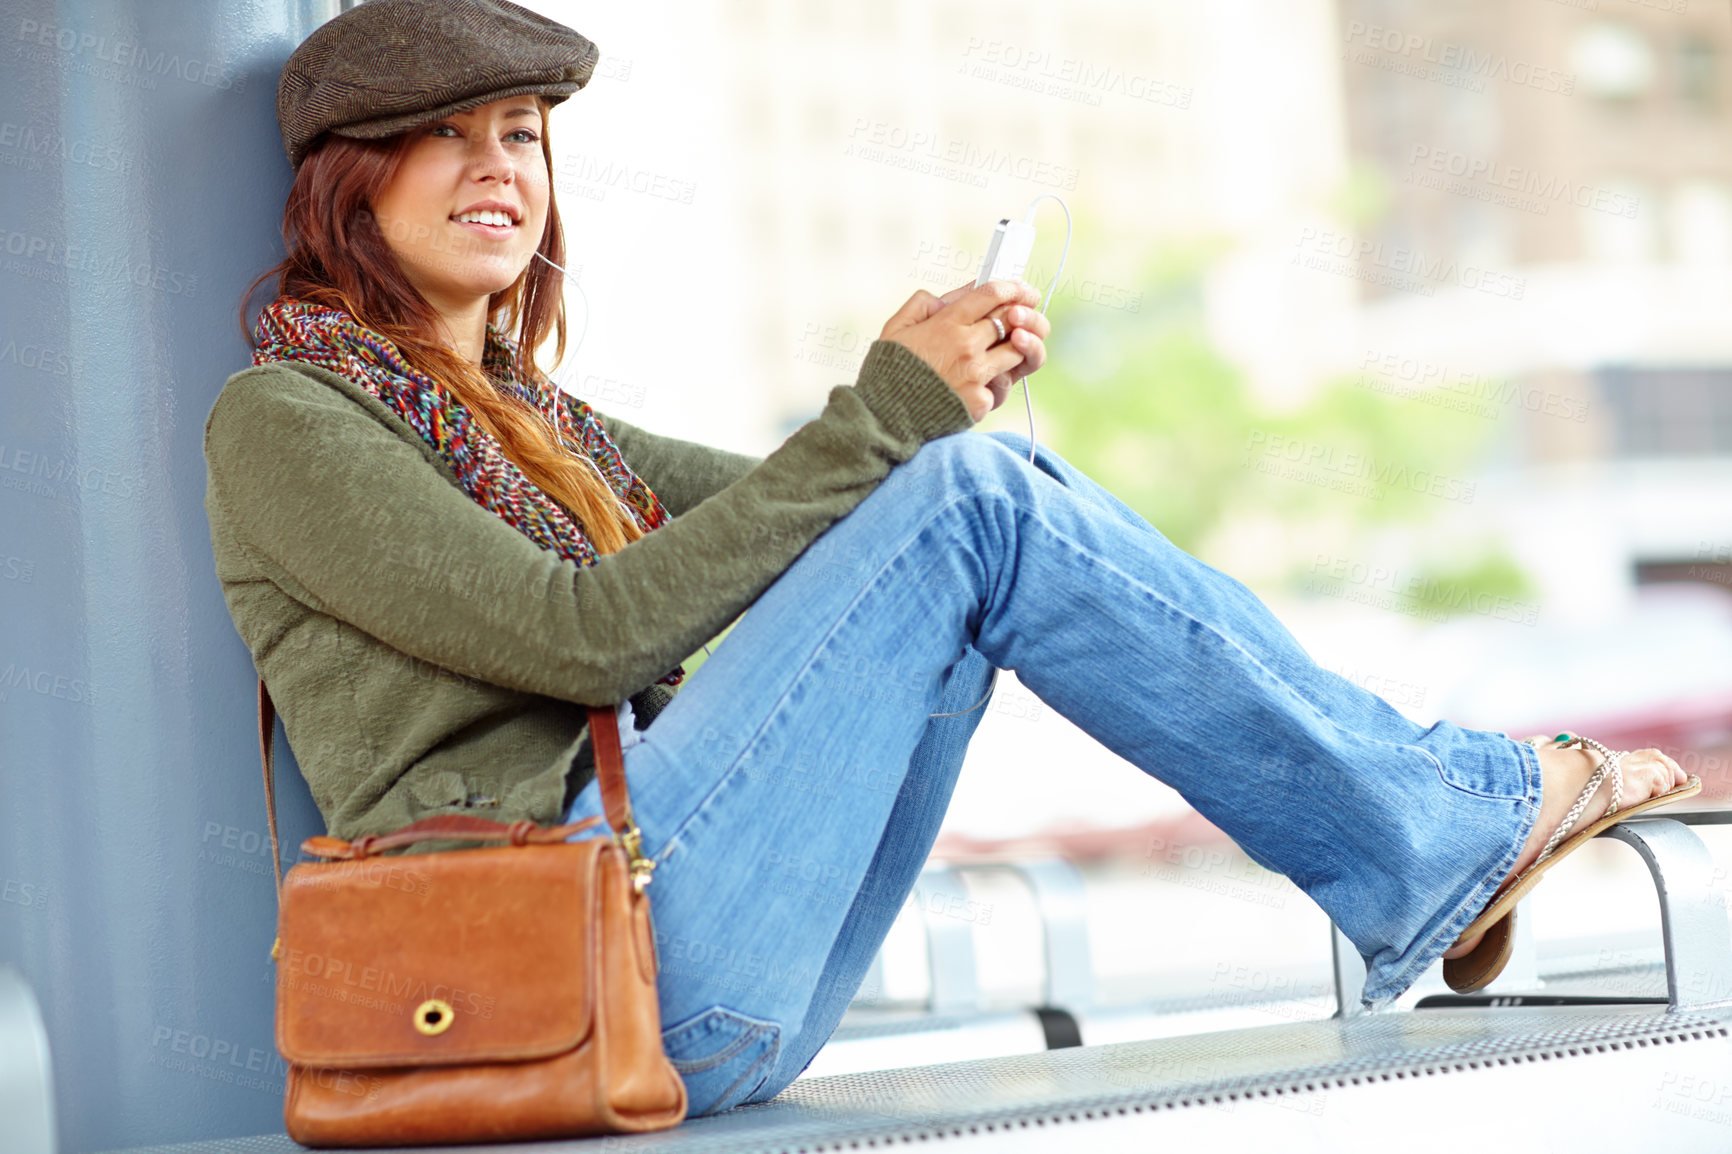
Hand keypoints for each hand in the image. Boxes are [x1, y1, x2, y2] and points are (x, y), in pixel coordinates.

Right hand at [878, 279, 1049, 421]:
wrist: (884, 419)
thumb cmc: (888, 373)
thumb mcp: (896, 327)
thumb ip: (922, 304)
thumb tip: (948, 298)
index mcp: (946, 324)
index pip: (991, 295)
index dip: (1012, 287)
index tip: (1021, 288)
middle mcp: (966, 346)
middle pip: (1011, 321)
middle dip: (1021, 315)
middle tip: (1022, 317)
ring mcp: (976, 374)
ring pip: (1016, 353)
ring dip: (1012, 350)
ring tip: (995, 354)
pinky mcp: (980, 401)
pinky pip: (999, 386)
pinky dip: (991, 386)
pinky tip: (972, 389)